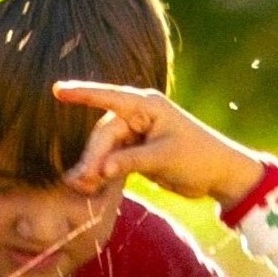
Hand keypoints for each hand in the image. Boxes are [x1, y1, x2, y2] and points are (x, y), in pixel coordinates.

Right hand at [51, 81, 263, 207]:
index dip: (82, 93)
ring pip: (104, 149)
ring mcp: (136, 134)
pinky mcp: (136, 153)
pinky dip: (102, 172)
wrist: (220, 174)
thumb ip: (131, 161)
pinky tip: (91, 186)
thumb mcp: (165, 157)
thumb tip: (100, 169)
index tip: (57, 90)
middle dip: (91, 156)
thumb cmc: (199, 157)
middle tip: (79, 180)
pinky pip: (111, 160)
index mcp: (147, 106)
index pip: (109, 96)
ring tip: (81, 186)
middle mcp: (138, 116)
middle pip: (103, 134)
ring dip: (93, 167)